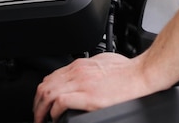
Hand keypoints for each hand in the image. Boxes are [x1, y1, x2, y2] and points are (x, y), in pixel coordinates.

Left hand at [33, 53, 154, 122]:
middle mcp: (77, 72)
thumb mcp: (103, 62)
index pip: (51, 77)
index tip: (42, 102)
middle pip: (45, 85)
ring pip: (48, 93)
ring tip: (42, 119)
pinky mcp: (88, 97)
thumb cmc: (128, 70)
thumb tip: (85, 76)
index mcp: (80, 65)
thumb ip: (90, 68)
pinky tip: (55, 118)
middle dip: (37, 102)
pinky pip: (60, 102)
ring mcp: (82, 83)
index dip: (43, 92)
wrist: (141, 74)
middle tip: (38, 114)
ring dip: (41, 109)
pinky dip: (53, 112)